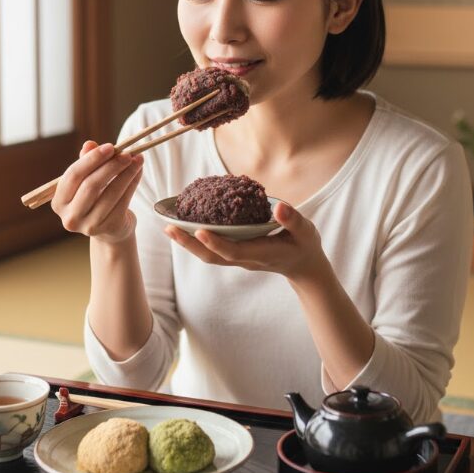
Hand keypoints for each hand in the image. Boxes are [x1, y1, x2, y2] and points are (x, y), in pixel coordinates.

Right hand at [51, 140, 143, 243]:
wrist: (111, 228)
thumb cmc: (96, 198)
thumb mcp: (88, 179)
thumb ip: (87, 162)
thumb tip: (89, 144)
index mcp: (59, 202)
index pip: (73, 176)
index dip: (92, 159)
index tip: (110, 146)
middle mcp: (70, 217)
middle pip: (91, 185)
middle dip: (111, 166)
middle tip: (127, 153)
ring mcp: (89, 226)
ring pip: (110, 194)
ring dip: (126, 174)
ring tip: (137, 160)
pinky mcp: (109, 228)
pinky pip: (123, 202)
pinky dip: (133, 184)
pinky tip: (138, 172)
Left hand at [164, 202, 333, 284]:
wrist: (303, 265)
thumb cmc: (304, 246)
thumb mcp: (306, 232)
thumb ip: (293, 220)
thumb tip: (279, 207)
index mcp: (260, 254)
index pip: (233, 251)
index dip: (215, 243)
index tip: (199, 231)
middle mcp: (244, 259)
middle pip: (211, 257)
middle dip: (189, 244)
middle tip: (169, 229)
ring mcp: (238, 259)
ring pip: (208, 255)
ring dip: (187, 243)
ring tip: (168, 228)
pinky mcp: (236, 254)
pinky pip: (212, 249)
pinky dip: (196, 240)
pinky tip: (185, 225)